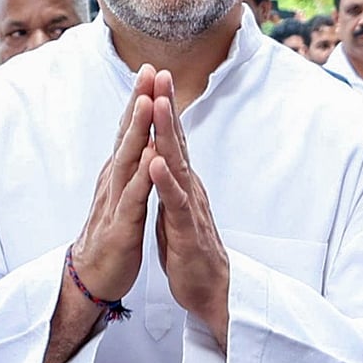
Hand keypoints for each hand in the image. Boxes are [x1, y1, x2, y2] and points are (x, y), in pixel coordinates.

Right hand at [70, 64, 157, 303]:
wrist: (94, 277)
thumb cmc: (113, 233)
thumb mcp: (122, 193)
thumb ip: (128, 166)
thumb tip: (137, 138)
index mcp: (119, 173)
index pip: (130, 130)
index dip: (140, 100)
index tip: (150, 70)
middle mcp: (114, 180)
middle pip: (126, 135)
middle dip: (138, 102)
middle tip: (147, 71)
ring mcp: (115, 202)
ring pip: (127, 160)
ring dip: (137, 130)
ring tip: (147, 103)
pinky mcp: (121, 226)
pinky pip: (133, 198)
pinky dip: (142, 177)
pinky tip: (151, 159)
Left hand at [150, 70, 230, 348]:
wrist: (209, 289)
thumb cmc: (189, 248)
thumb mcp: (174, 206)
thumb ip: (170, 179)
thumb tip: (163, 154)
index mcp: (182, 181)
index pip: (171, 137)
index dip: (162, 106)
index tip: (153, 76)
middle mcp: (189, 186)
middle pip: (177, 139)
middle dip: (166, 105)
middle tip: (159, 73)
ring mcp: (190, 205)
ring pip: (177, 163)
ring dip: (166, 133)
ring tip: (156, 104)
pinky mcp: (186, 229)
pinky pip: (175, 201)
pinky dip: (165, 181)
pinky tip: (156, 162)